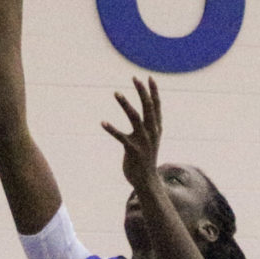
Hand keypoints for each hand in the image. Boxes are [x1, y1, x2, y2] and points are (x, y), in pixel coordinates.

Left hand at [102, 76, 166, 195]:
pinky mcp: (133, 150)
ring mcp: (143, 141)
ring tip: (116, 92)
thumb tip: (148, 110)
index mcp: (156, 128)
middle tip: (134, 78)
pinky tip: (102, 122)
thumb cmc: (146, 157)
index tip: (149, 77)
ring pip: (135, 117)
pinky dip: (111, 129)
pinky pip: (121, 137)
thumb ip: (150, 124)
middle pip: (148, 107)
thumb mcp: (152, 139)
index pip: (157, 106)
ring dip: (125, 104)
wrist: (146, 180)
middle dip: (142, 92)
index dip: (154, 91)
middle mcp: (152, 132)